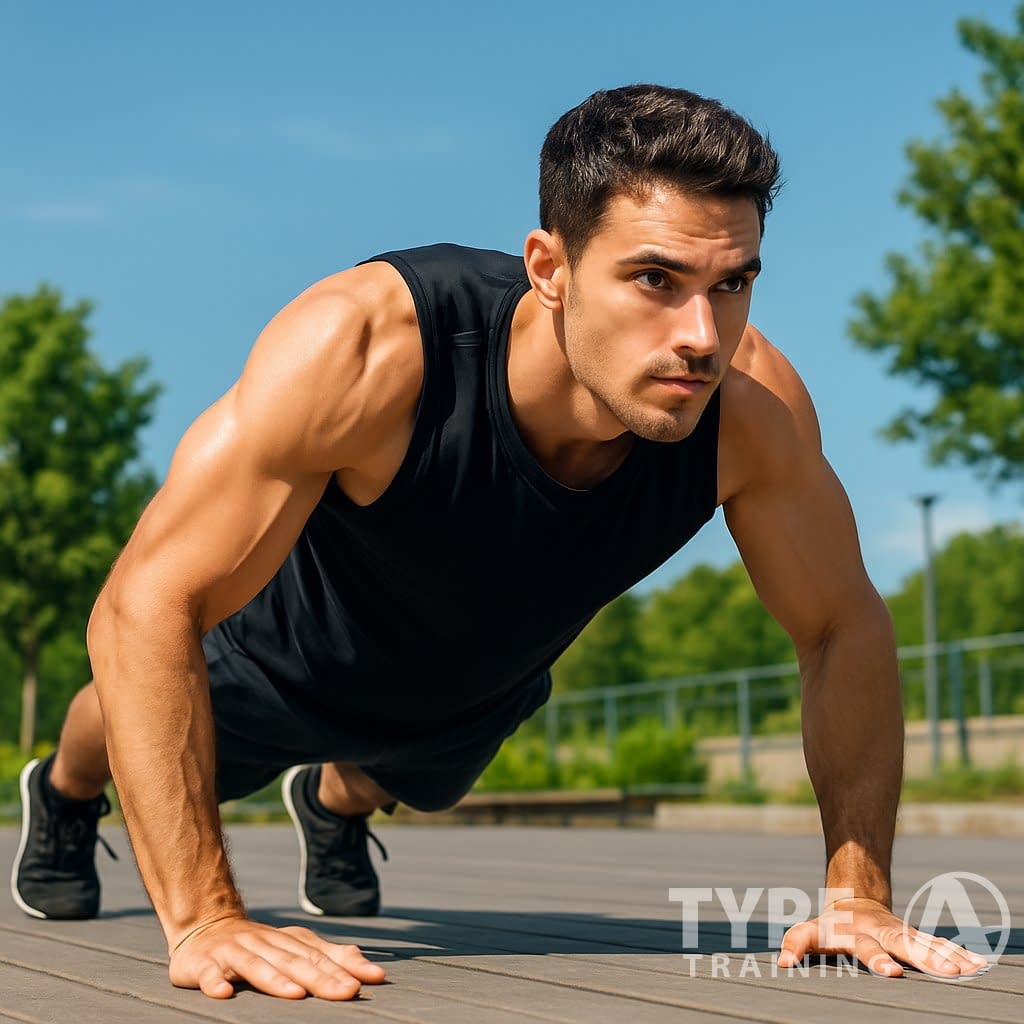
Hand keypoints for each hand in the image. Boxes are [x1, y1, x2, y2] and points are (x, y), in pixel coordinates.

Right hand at [169, 917, 385, 998]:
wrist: (206, 925)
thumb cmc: (259, 945)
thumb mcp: (294, 947)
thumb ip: (328, 956)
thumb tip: (365, 966)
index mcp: (288, 941)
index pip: (320, 956)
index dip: (345, 968)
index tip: (371, 980)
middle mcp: (264, 943)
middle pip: (295, 962)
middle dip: (322, 978)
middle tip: (347, 992)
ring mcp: (234, 952)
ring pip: (256, 965)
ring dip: (276, 980)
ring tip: (296, 994)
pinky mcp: (204, 964)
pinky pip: (209, 974)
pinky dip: (215, 982)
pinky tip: (224, 993)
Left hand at [778, 897, 989, 977]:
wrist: (854, 901)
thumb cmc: (830, 925)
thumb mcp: (809, 931)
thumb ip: (796, 942)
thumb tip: (782, 962)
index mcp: (854, 933)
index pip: (866, 948)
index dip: (877, 959)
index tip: (891, 973)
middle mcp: (881, 931)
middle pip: (904, 944)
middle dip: (925, 958)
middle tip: (947, 973)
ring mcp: (900, 933)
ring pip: (926, 943)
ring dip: (948, 957)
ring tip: (969, 971)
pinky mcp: (915, 937)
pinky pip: (938, 945)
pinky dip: (958, 954)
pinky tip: (978, 965)